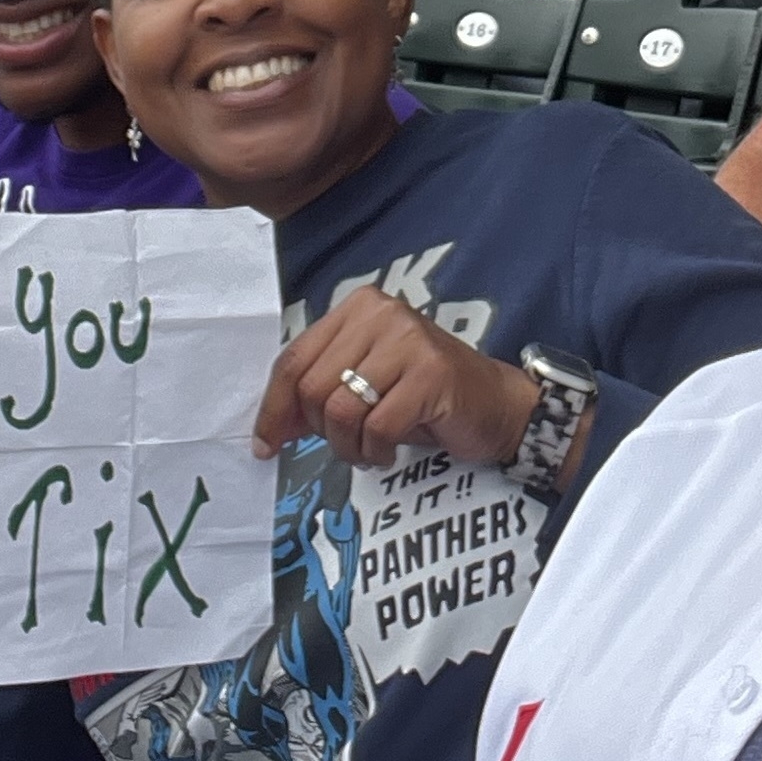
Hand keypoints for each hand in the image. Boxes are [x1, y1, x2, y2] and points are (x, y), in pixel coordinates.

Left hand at [256, 286, 538, 471]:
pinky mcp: (430, 374)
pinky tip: (388, 452)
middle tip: (344, 446)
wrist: (495, 404)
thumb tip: (272, 428)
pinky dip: (374, 452)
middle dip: (318, 432)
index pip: (294, 358)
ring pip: (340, 409)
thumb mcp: (364, 384)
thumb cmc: (424, 395)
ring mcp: (408, 341)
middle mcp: (382, 314)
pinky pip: (376, 427)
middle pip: (312, 387)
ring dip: (348, 446)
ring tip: (368, 451)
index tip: (265, 444)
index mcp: (358, 307)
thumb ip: (319, 392)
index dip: (274, 407)